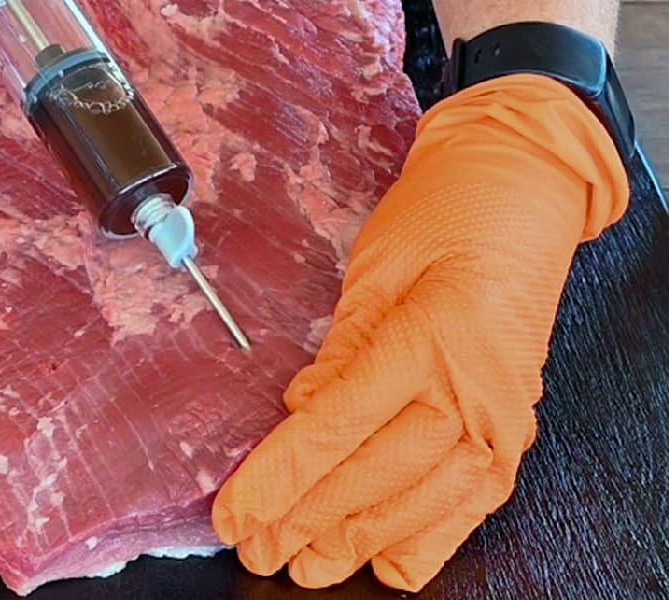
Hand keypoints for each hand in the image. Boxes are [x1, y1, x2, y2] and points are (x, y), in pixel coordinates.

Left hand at [212, 74, 627, 590]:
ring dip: (358, 541)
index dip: (279, 479)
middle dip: (306, 521)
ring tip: (306, 565)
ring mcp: (502, 418)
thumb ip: (341, 351)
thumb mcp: (373, 271)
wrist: (520, 193)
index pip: (336, 429)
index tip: (235, 513)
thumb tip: (302, 414)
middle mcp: (471, 392)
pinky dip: (427, 538)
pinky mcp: (514, 429)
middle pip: (373, 477)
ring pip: (422, 504)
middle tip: (255, 548)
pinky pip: (473, 503)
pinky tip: (387, 563)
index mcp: (428, 340)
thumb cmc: (443, 213)